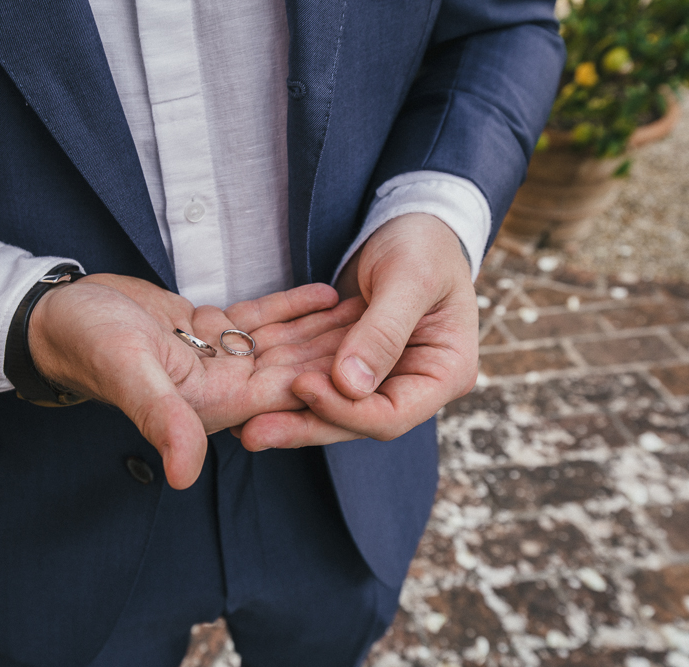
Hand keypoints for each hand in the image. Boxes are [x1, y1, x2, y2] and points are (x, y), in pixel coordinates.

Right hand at [28, 274, 360, 487]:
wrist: (60, 315)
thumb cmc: (86, 342)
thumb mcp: (125, 372)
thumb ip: (159, 418)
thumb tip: (182, 475)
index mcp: (210, 402)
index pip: (286, 396)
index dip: (331, 381)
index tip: (379, 363)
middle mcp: (221, 386)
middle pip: (295, 369)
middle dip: (342, 351)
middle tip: (391, 325)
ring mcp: (216, 359)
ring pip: (284, 344)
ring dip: (326, 327)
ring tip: (373, 303)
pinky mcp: (207, 330)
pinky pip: (260, 321)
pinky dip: (293, 307)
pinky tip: (327, 293)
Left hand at [237, 213, 478, 449]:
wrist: (410, 223)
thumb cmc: (422, 243)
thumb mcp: (409, 277)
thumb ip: (383, 330)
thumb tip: (351, 385)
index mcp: (444, 373)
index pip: (392, 415)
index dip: (345, 410)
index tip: (302, 385)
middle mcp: (414, 386)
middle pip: (356, 423)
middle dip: (305, 426)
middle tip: (253, 432)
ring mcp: (383, 380)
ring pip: (333, 411)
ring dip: (289, 416)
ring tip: (243, 428)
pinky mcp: (354, 367)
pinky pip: (321, 385)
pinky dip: (288, 391)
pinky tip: (251, 400)